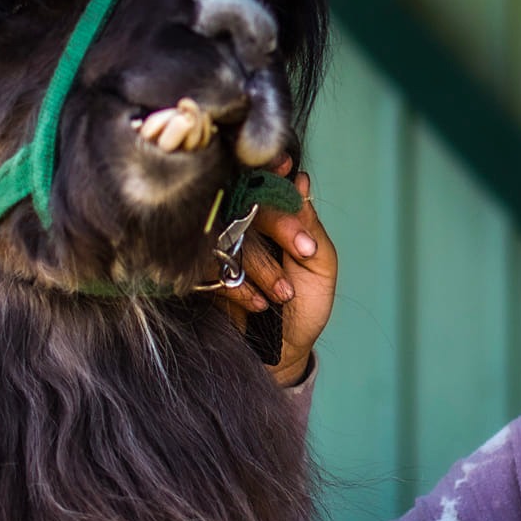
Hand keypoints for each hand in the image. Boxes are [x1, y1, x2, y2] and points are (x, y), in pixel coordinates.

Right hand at [220, 165, 336, 386]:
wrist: (283, 352)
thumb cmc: (305, 307)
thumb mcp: (320, 267)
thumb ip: (310, 226)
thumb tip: (300, 180)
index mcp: (275, 220)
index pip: (269, 185)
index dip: (274, 173)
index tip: (286, 168)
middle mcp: (245, 228)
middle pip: (249, 203)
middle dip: (281, 224)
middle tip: (305, 251)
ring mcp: (220, 250)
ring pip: (231, 236)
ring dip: (262, 266)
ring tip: (284, 294)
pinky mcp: (200, 275)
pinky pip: (209, 268)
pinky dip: (238, 286)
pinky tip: (258, 304)